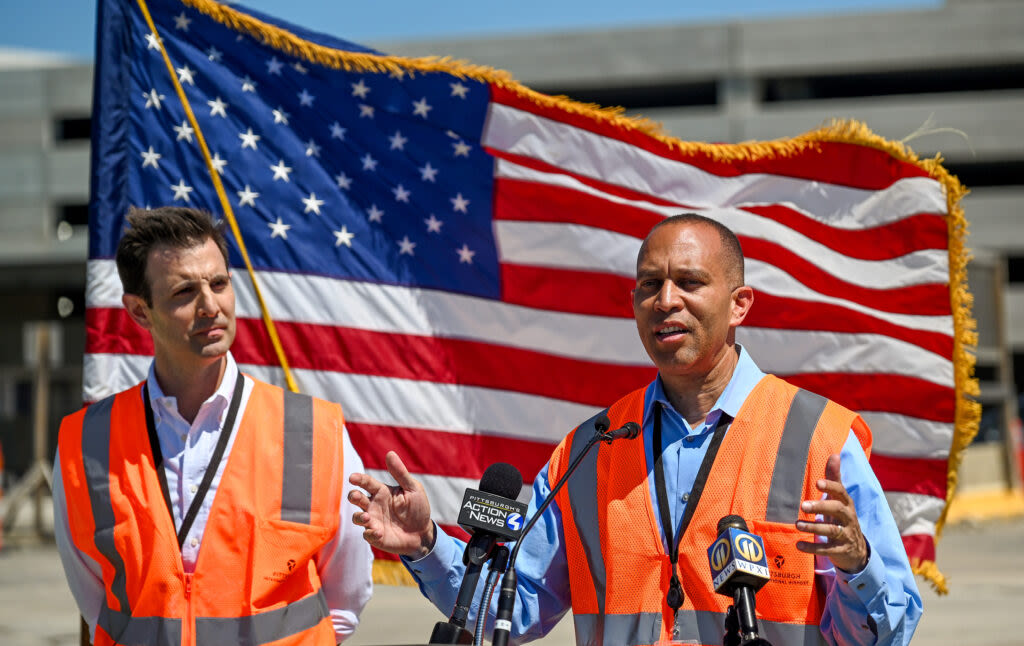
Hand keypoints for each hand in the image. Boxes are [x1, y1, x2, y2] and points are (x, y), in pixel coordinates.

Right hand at [348, 451, 435, 558]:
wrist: (423, 532)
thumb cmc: (418, 508)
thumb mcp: (413, 488)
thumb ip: (400, 473)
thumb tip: (389, 453)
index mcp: (382, 491)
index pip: (367, 483)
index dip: (359, 479)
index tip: (352, 477)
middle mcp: (374, 505)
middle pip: (357, 498)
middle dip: (353, 496)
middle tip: (356, 496)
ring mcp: (373, 521)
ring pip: (357, 517)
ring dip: (359, 517)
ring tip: (367, 517)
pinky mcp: (376, 536)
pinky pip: (367, 535)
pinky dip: (370, 533)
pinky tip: (378, 532)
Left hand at [795, 453, 868, 572]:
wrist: (857, 551)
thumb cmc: (843, 518)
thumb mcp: (840, 500)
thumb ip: (835, 479)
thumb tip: (834, 454)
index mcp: (846, 504)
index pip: (841, 492)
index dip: (831, 487)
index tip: (817, 483)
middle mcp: (848, 518)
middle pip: (837, 510)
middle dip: (821, 507)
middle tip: (803, 505)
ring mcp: (846, 535)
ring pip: (832, 530)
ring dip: (814, 528)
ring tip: (797, 524)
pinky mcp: (840, 551)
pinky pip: (827, 550)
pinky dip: (813, 548)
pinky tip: (798, 545)